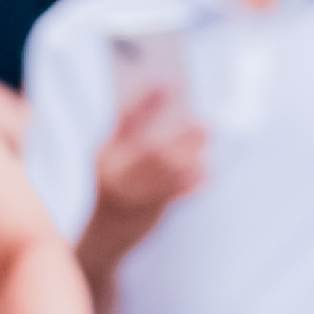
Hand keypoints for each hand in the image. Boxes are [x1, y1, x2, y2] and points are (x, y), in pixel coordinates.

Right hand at [88, 100, 207, 252]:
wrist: (109, 229)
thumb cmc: (114, 180)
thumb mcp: (110, 152)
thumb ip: (131, 123)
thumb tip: (161, 89)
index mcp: (106, 155)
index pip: (125, 124)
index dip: (146, 105)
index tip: (167, 84)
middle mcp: (118, 174)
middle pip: (153, 152)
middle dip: (181, 137)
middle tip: (204, 124)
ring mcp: (134, 194)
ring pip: (167, 173)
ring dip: (192, 157)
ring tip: (206, 143)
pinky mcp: (151, 210)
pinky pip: (177, 195)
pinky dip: (194, 183)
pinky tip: (207, 173)